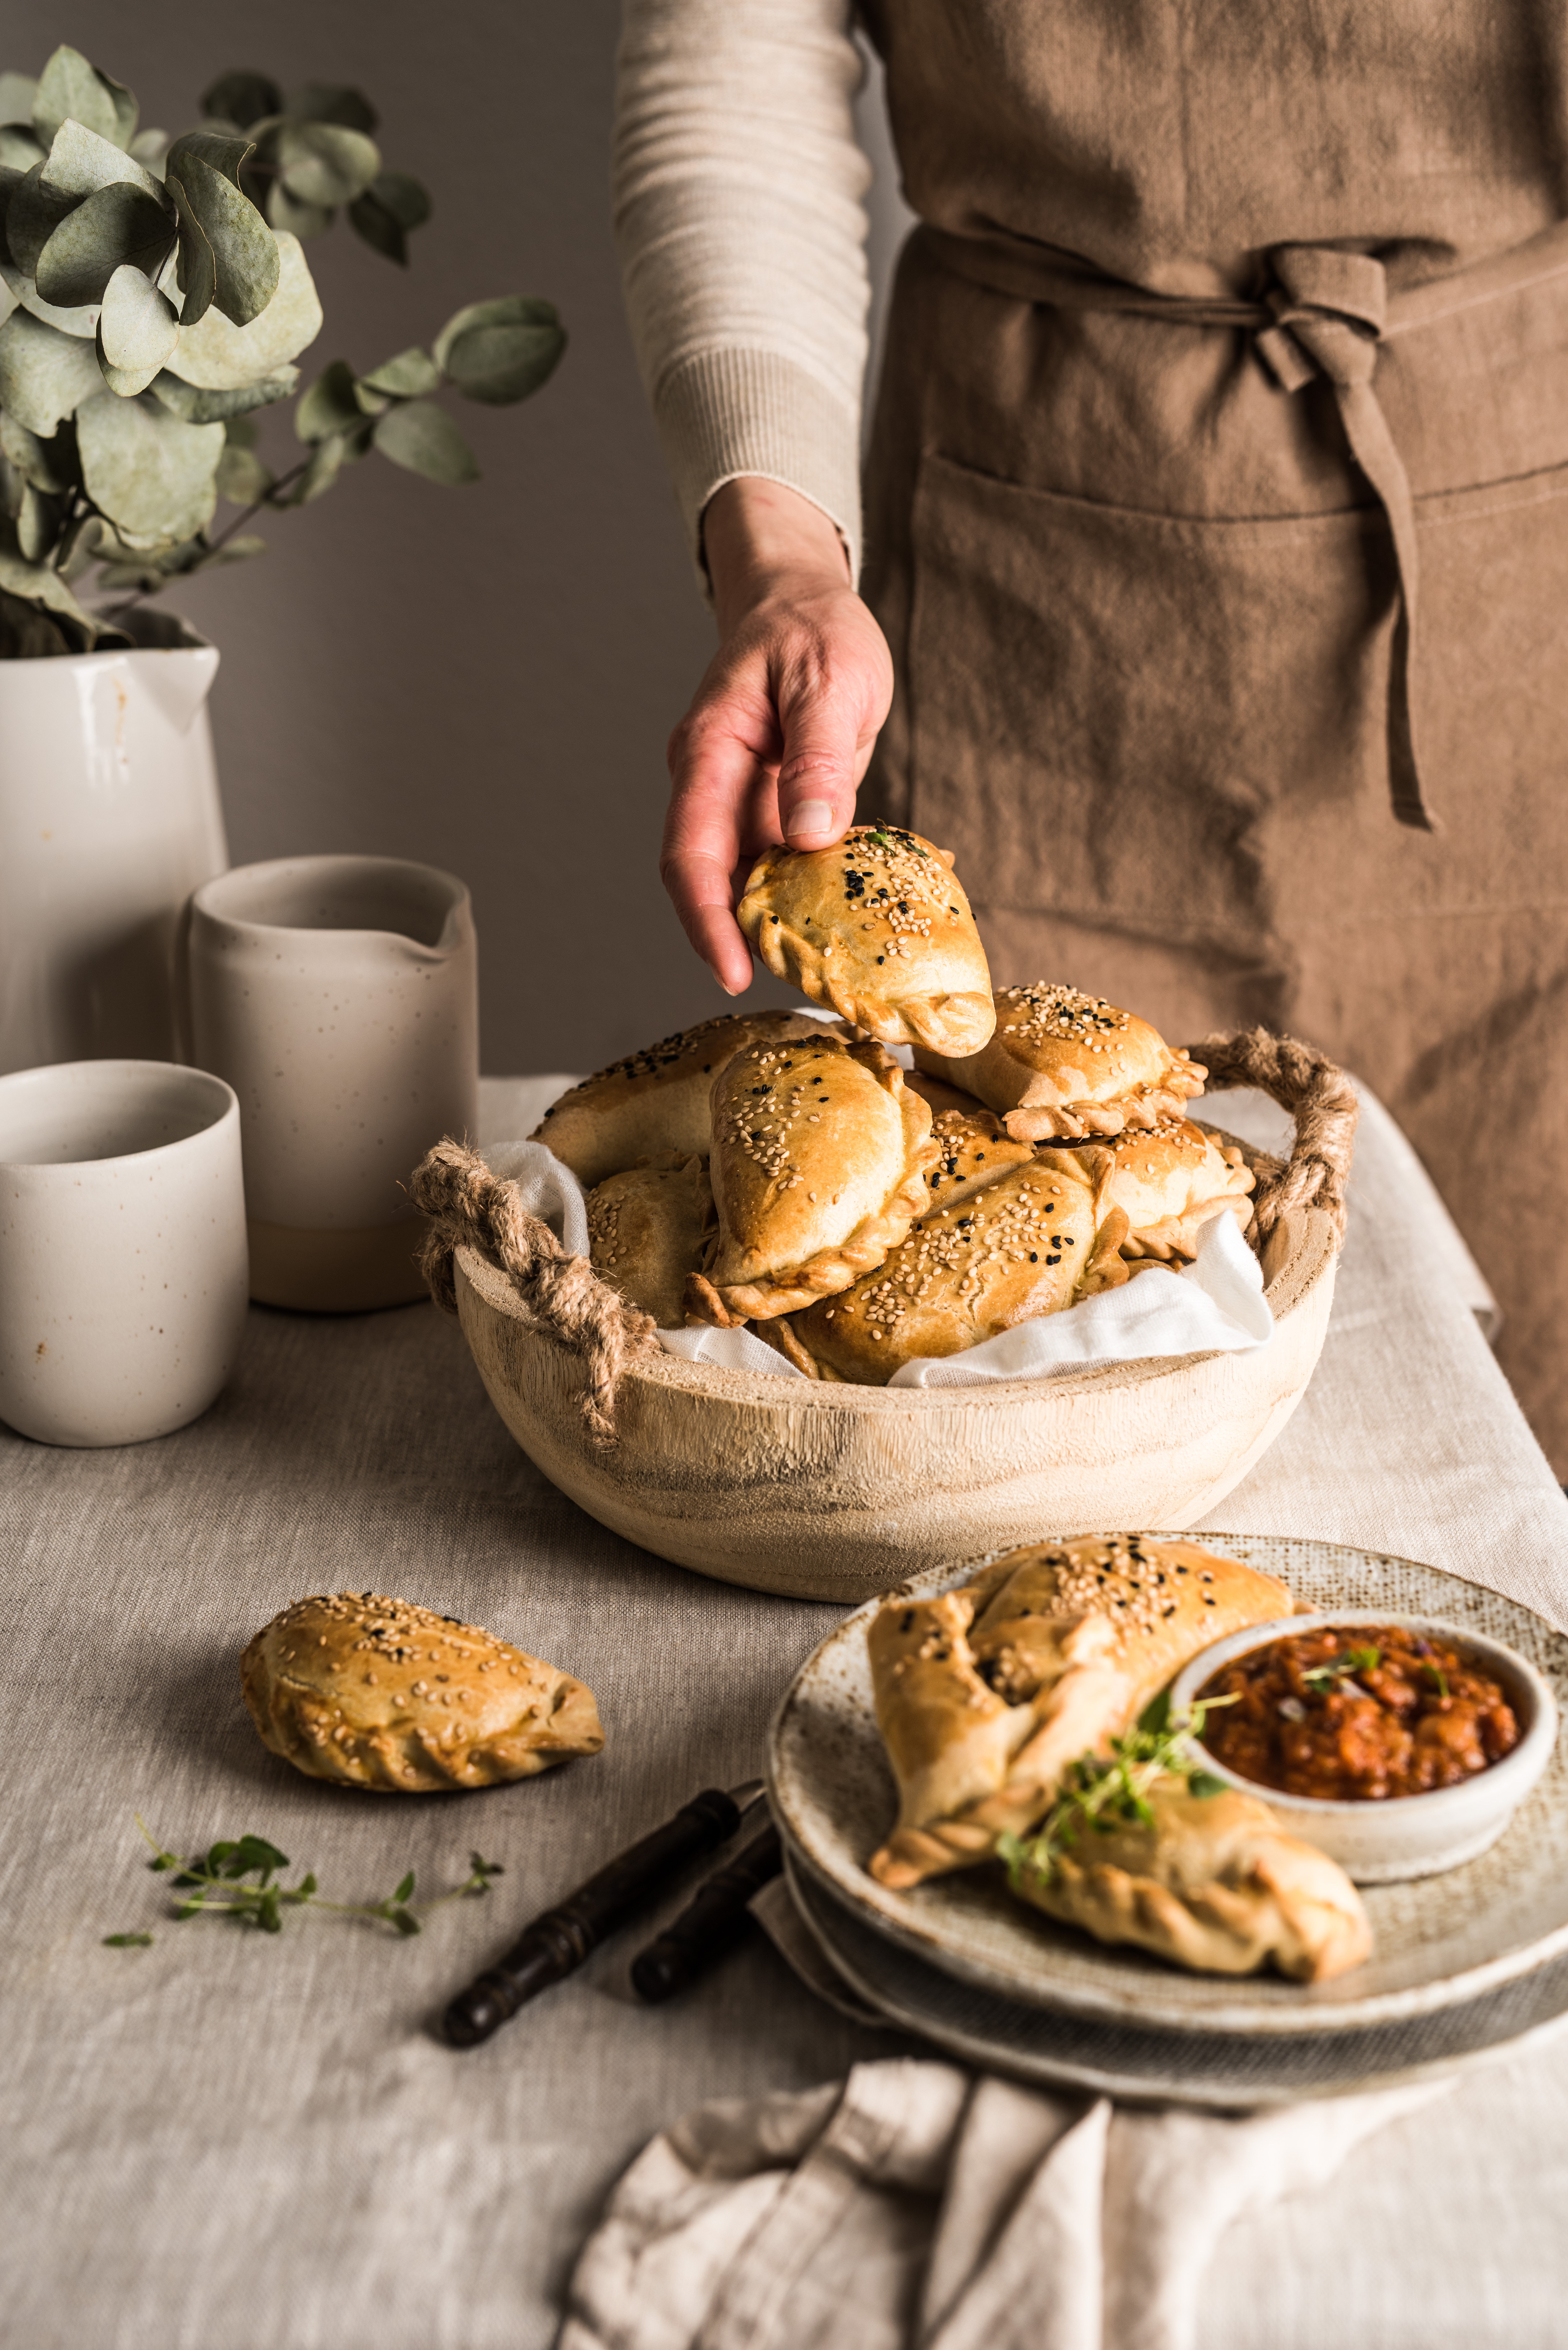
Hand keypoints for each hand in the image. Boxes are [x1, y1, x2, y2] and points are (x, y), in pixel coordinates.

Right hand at [661, 477, 893, 993]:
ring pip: (742, 878)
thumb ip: (817, 759)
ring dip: (771, 925)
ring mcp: (737, 797)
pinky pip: (776, 863)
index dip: (707, 920)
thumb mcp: (830, 681)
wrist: (802, 601)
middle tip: (791, 986)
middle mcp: (711, 783)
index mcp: (710, 751)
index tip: (734, 971)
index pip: (692, 852)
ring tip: (818, 971)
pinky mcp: (768, 806)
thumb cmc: (814, 629)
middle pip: (708, 879)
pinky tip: (833, 924)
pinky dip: (799, 896)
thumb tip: (809, 837)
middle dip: (737, 939)